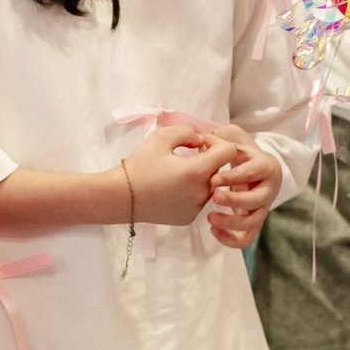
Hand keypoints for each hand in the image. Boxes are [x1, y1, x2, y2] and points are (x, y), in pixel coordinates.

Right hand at [117, 118, 253, 226]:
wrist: (120, 197)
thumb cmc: (139, 165)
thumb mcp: (160, 137)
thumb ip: (187, 131)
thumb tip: (201, 140)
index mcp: (197, 172)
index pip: (229, 152)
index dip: (216, 142)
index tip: (199, 143)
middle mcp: (201, 193)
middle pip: (221, 169)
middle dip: (209, 158)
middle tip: (188, 154)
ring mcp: (196, 208)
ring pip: (212, 186)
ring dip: (202, 175)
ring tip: (178, 171)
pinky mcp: (189, 218)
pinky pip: (200, 200)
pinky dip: (193, 191)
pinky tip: (173, 187)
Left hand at [204, 140, 282, 247]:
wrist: (254, 169)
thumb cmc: (241, 153)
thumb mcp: (233, 139)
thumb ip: (219, 138)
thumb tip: (204, 139)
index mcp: (265, 166)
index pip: (252, 172)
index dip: (233, 177)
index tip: (213, 179)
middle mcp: (269, 189)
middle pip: (256, 200)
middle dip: (234, 200)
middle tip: (214, 197)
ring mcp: (262, 208)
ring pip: (253, 222)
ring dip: (231, 222)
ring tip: (209, 217)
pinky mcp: (254, 222)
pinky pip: (246, 238)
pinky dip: (230, 239)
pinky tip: (213, 229)